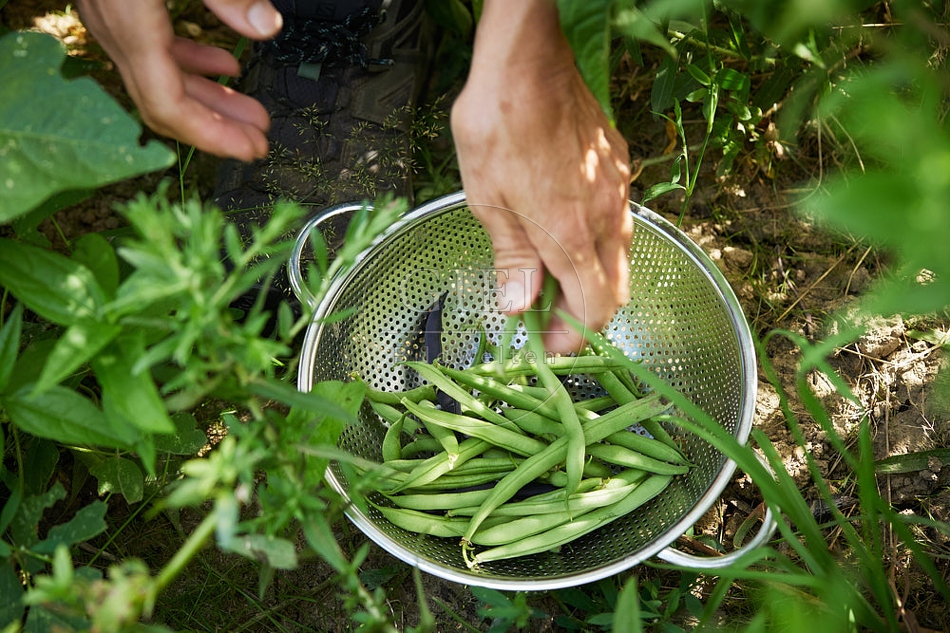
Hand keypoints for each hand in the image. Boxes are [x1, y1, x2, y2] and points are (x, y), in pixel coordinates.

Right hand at [76, 0, 282, 160]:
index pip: (167, 106)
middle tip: (257, 142)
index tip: (249, 149)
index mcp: (130, 23)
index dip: (210, 136)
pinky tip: (227, 67)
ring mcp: (113, 19)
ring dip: (210, 98)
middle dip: (216, 127)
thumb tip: (266, 25)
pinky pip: (154, 51)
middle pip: (166, 102)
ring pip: (162, 78)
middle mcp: (115, 29)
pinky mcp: (120, 7)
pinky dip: (192, 63)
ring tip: (251, 113)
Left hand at [451, 0, 631, 352]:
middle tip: (546, 312)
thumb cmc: (497, 125)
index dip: (572, 335)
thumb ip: (511, 258)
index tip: (546, 340)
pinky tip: (564, 226)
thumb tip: (519, 308)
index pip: (594, 310)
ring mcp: (618, 191)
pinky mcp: (619, 166)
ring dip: (591, 277)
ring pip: (620, 256)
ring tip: (550, 271)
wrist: (528, 60)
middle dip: (584, 313)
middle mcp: (605, 218)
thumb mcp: (488, 199)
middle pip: (616, 291)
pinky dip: (597, 241)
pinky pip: (618, 220)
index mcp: (570, 234)